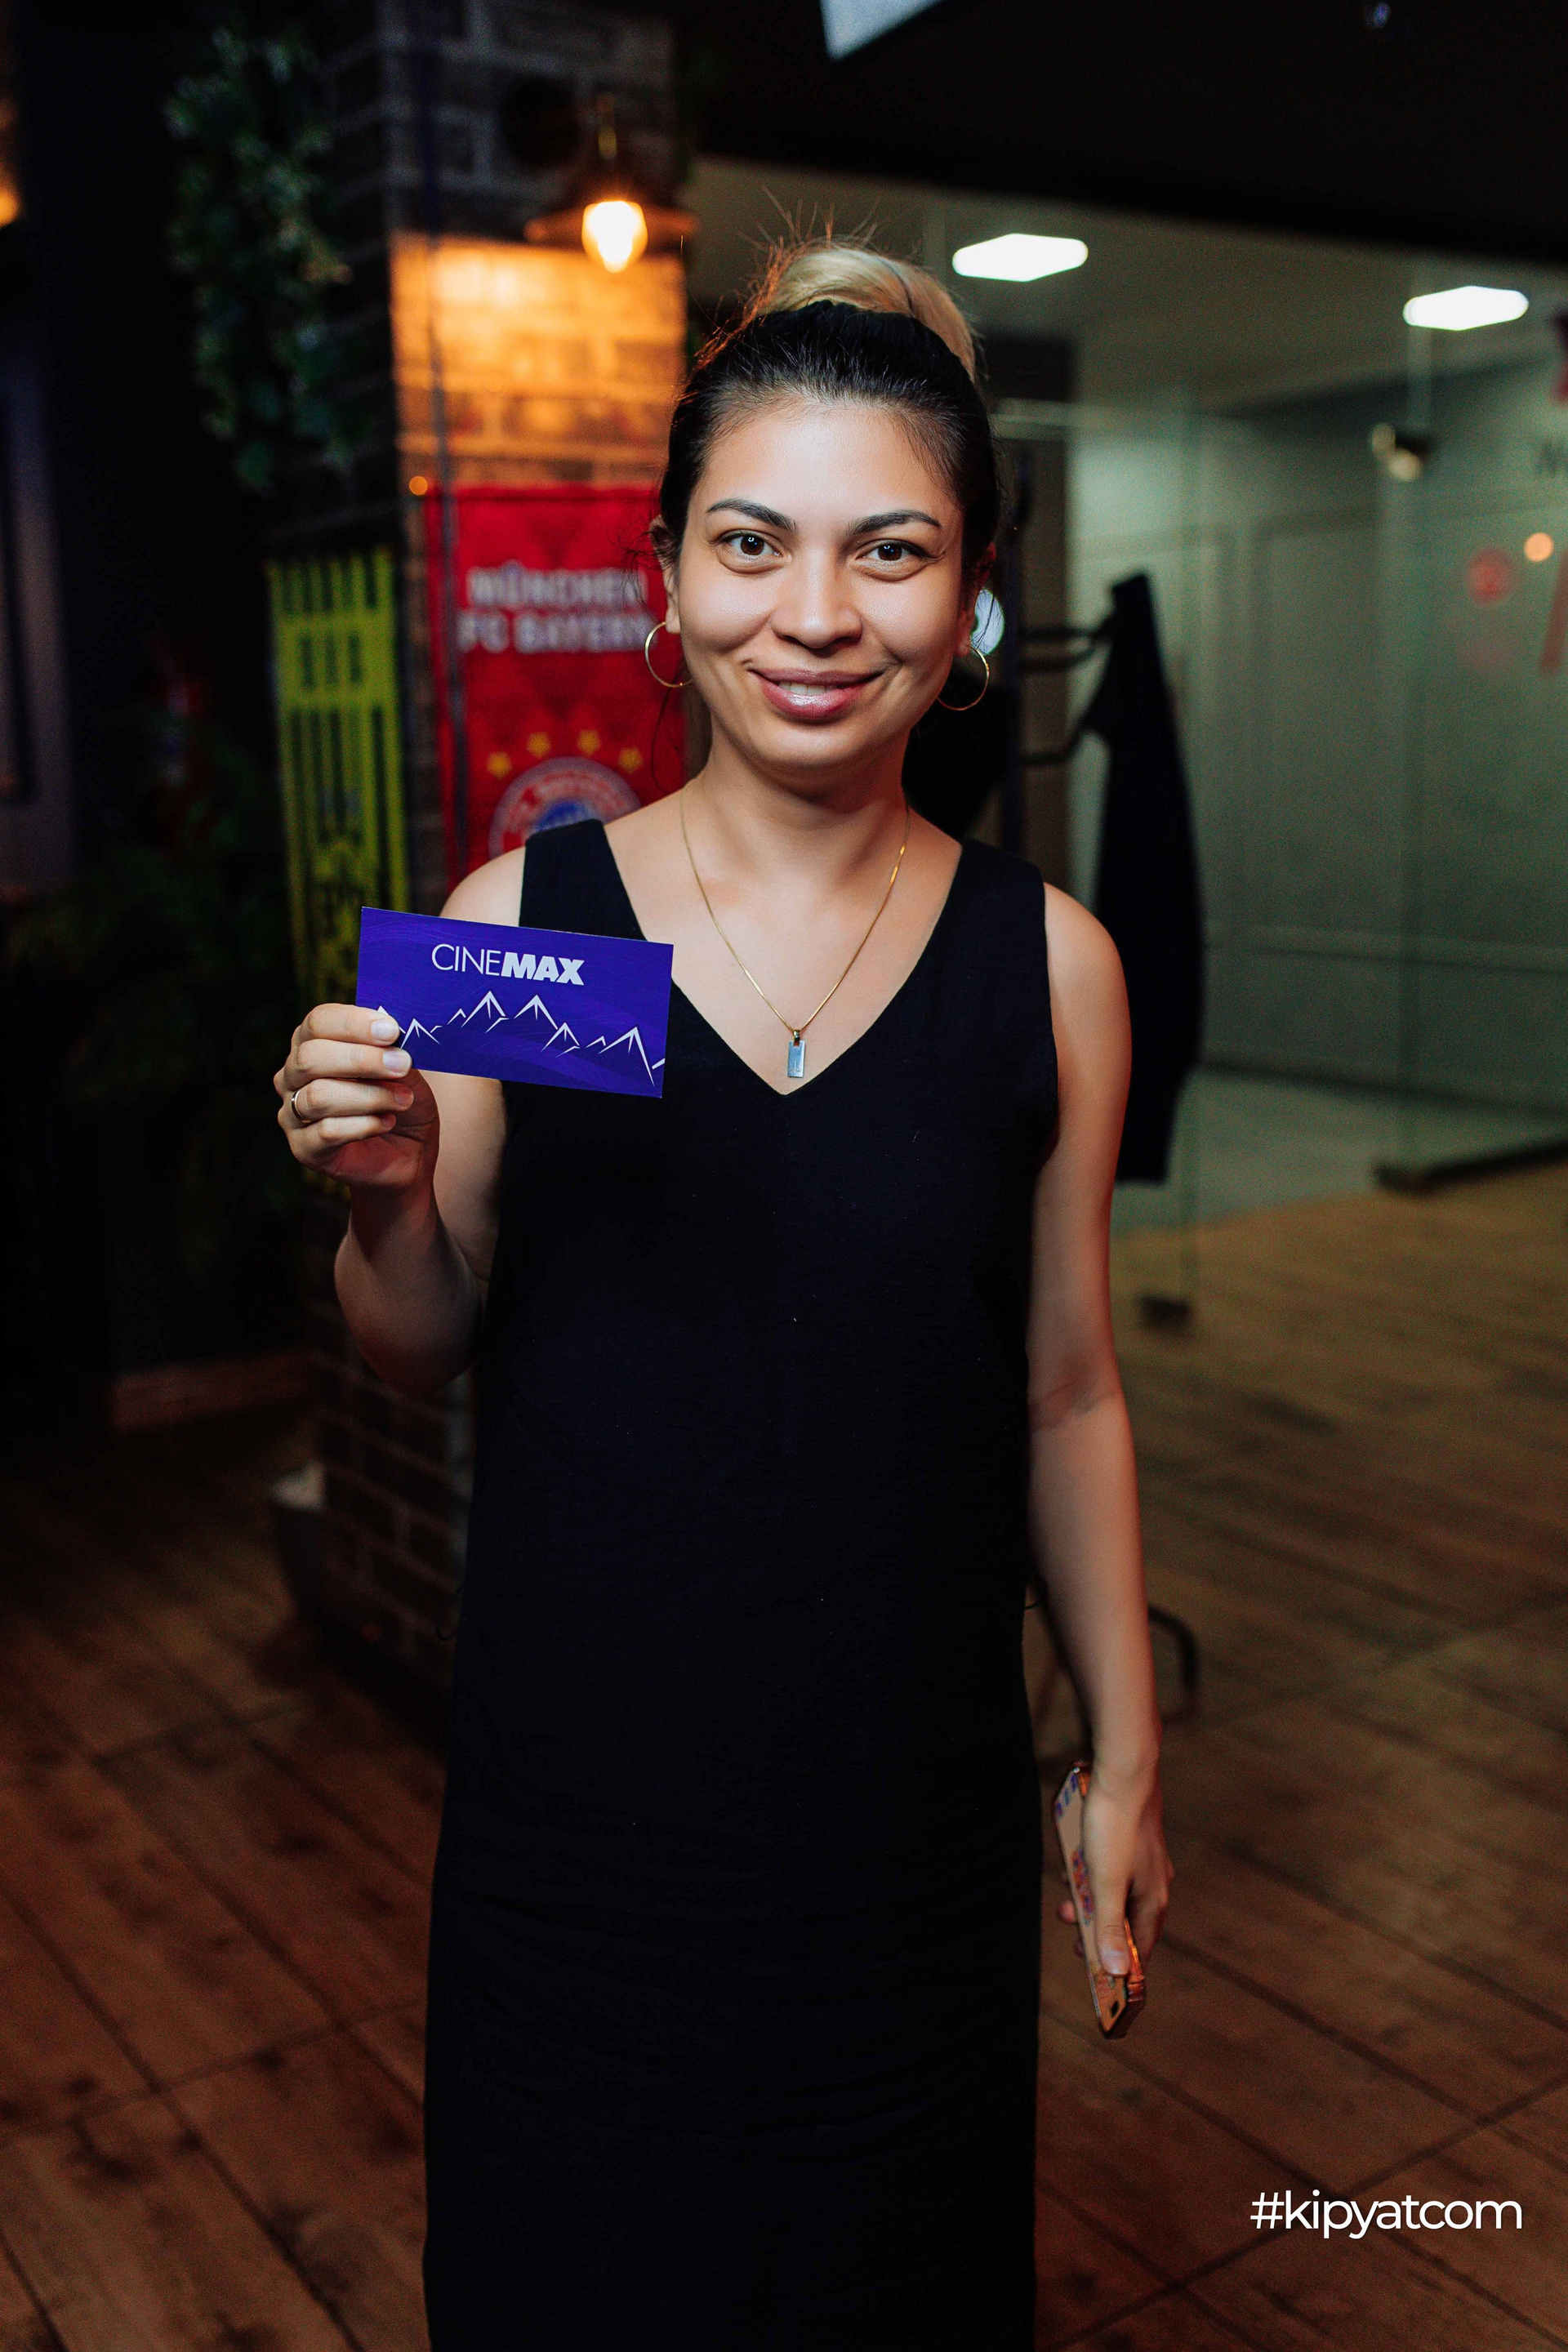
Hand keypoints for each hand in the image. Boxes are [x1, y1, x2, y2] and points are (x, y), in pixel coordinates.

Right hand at [276, 1005, 438, 1192]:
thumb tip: (393, 1037)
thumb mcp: (406, 1071)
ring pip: (319, 1096)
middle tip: (402, 1064)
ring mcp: (292, 1113)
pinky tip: (387, 1122)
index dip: (353, 1023)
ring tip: (403, 1100)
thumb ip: (394, 1051)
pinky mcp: (304, 1148)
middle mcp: (293, 1075)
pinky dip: (365, 1125)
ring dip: (369, 1096)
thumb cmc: (400, 1101)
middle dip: (361, 1059)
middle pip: (310, 1057)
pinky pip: (327, 1131)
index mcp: (312, 1042)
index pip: (318, 1022)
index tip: (391, 1030)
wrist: (407, 1153)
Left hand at [1056, 1764, 1171, 1985]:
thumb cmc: (1114, 1827)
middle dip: (1093, 1926)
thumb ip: (1107, 1927)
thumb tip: (1117, 1972)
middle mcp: (1154, 1885)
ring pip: (1115, 1893)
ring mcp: (1145, 1862)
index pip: (1140, 1950)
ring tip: (1067, 1888)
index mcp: (1153, 1901)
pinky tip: (1075, 1861)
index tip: (1097, 1978)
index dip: (1119, 1967)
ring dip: (1089, 1897)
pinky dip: (1092, 1873)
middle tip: (1067, 1920)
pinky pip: (1111, 1869)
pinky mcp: (1132, 1842)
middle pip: (1124, 1921)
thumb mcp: (1104, 1883)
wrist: (1123, 1770)